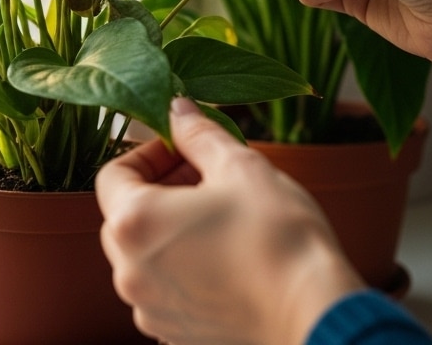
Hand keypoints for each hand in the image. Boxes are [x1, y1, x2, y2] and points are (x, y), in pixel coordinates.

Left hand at [96, 98, 363, 344]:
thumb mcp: (241, 167)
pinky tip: (226, 260)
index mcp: (132, 223)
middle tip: (205, 178)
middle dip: (160, 191)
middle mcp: (128, 271)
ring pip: (146, 256)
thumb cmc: (280, 240)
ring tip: (221, 219)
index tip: (182, 149)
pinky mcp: (176, 335)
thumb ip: (198, 134)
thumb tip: (177, 109)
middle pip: (124, 216)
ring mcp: (150, 308)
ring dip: (172, 231)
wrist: (318, 316)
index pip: (113, 174)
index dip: (148, 154)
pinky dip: (185, 270)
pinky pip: (167, 291)